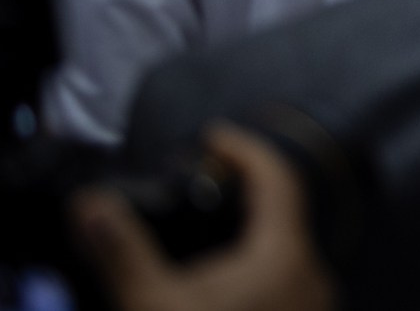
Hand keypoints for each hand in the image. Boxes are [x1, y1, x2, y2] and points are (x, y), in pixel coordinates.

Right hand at [74, 124, 335, 310]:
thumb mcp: (151, 305)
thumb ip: (122, 252)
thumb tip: (92, 208)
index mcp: (286, 256)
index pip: (277, 178)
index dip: (244, 149)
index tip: (214, 137)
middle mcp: (315, 278)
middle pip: (282, 217)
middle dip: (241, 198)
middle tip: (202, 186)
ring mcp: (316, 309)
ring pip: (284, 257)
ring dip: (246, 244)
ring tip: (203, 241)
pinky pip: (284, 288)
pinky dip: (254, 277)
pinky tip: (219, 290)